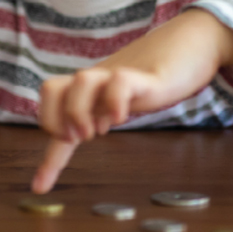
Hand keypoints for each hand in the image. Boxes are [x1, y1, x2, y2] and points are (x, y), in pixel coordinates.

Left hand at [31, 9, 232, 193]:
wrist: (192, 43)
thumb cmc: (155, 76)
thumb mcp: (121, 99)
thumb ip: (100, 113)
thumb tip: (79, 133)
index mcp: (91, 91)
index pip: (55, 116)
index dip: (49, 158)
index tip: (40, 188)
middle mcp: (99, 81)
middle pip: (51, 87)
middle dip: (53, 120)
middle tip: (77, 139)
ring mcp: (120, 75)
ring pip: (82, 80)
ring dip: (79, 112)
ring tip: (99, 131)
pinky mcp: (146, 76)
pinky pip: (121, 82)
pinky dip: (115, 101)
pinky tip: (121, 118)